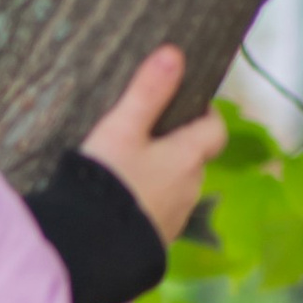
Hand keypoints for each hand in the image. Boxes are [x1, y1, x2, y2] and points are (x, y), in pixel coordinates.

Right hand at [80, 43, 225, 245]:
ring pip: (176, 189)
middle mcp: (191, 188)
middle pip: (193, 159)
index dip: (205, 115)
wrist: (88, 250)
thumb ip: (147, 92)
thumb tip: (174, 53)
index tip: (184, 106)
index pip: (215, 130)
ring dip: (161, 179)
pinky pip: (158, 215)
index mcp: (188, 157)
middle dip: (175, 147)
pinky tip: (119, 205)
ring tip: (125, 173)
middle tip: (142, 138)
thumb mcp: (121, 129)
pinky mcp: (156, 244)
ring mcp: (175, 219)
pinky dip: (147, 206)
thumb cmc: (107, 182)